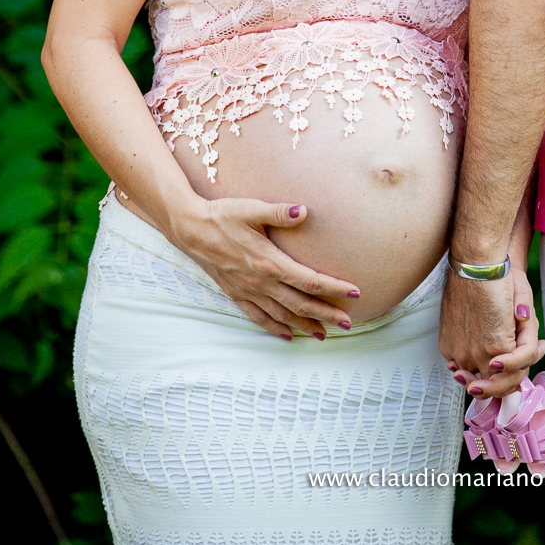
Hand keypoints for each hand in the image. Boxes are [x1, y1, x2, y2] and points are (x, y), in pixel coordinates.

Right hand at [169, 197, 358, 340]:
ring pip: (281, 315)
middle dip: (326, 314)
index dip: (333, 288)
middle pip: (300, 303)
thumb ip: (279, 213)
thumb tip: (303, 211)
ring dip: (304, 325)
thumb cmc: (223, 216)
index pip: (309, 280)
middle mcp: (260, 282)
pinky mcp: (236, 294)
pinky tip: (286, 335)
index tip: (355, 293)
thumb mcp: (252, 209)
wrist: (190, 229)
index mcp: (269, 262)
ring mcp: (247, 291)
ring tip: (323, 334)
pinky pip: (258, 317)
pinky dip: (274, 328)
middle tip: (348, 324)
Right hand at [440, 264, 544, 397]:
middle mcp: (477, 355)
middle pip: (490, 385)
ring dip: (479, 374)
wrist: (475, 265)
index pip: (511, 381)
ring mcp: (458, 351)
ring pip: (471, 376)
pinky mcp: (446, 344)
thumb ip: (529, 331)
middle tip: (502, 375)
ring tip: (486, 368)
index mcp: (499, 349)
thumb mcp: (525, 306)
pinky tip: (471, 352)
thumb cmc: (501, 281)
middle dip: (498, 382)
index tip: (516, 372)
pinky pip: (456, 363)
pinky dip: (464, 363)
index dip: (516, 377)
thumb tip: (539, 346)